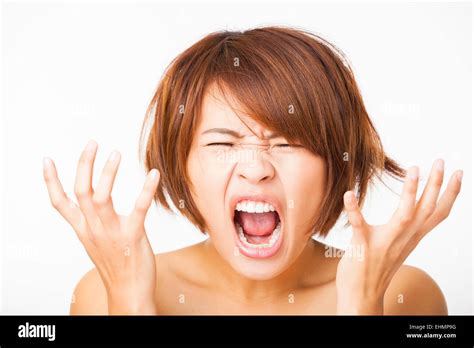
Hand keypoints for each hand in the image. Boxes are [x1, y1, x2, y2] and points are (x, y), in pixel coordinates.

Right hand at [43, 140, 159, 313]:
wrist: (128, 294)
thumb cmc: (116, 266)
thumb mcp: (97, 242)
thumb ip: (93, 222)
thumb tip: (95, 203)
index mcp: (83, 229)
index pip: (59, 203)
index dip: (51, 181)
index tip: (47, 160)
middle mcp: (92, 229)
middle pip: (80, 191)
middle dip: (84, 164)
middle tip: (92, 143)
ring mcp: (111, 233)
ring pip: (101, 197)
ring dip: (107, 173)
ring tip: (115, 153)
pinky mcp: (132, 237)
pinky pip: (138, 209)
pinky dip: (145, 190)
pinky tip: (154, 174)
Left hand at [336, 159, 462, 313]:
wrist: (362, 297)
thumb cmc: (376, 268)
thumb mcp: (397, 245)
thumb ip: (404, 229)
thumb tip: (411, 213)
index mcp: (412, 237)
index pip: (437, 214)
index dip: (450, 194)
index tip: (458, 173)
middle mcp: (404, 239)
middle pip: (427, 210)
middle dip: (436, 185)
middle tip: (439, 161)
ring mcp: (385, 243)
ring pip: (405, 215)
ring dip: (411, 192)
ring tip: (414, 169)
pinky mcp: (363, 247)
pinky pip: (359, 225)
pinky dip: (354, 209)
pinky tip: (348, 194)